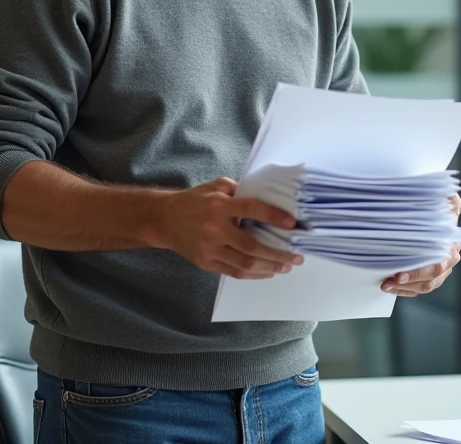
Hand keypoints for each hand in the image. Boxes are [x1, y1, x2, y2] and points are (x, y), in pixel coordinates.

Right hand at [154, 177, 303, 278]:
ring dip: (269, 267)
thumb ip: (240, 191)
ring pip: (245, 264)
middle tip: (296, 256)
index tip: (293, 224)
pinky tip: (267, 271)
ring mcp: (209, 248)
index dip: (274, 217)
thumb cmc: (194, 200)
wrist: (164, 219)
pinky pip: (234, 272)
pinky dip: (254, 274)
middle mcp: (215, 228)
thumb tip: (268, 198)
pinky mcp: (206, 262)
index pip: (252, 210)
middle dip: (278, 253)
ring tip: (285, 267)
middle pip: (252, 246)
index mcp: (219, 205)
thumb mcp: (217, 186)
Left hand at [381, 193, 460, 296]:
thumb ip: (450, 200)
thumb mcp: (448, 199)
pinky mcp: (430, 273)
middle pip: (431, 280)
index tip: (399, 275)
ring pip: (425, 286)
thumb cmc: (441, 204)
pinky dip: (405, 290)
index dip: (418, 273)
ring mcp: (440, 269)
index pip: (437, 265)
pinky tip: (391, 287)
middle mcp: (449, 260)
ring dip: (404, 289)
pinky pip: (419, 288)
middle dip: (408, 283)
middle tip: (388, 282)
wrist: (439, 210)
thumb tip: (450, 199)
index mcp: (452, 245)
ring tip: (385, 286)